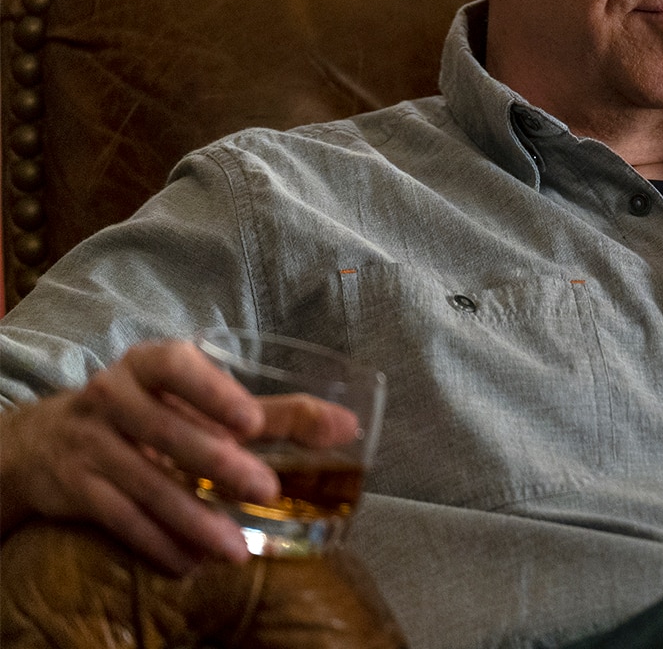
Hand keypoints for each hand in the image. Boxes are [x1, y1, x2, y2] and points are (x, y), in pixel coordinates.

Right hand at [0, 339, 275, 572]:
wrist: (47, 440)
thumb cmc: (151, 413)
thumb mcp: (204, 404)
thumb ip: (278, 414)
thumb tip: (349, 427)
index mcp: (151, 365)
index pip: (178, 368)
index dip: (214, 393)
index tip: (252, 422)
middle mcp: (114, 396)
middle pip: (168, 432)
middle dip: (219, 465)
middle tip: (267, 491)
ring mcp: (91, 441)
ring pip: (145, 483)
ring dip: (193, 520)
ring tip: (236, 549)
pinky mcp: (75, 487)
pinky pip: (119, 518)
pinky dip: (157, 542)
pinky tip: (190, 563)